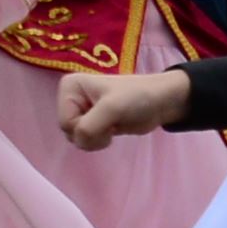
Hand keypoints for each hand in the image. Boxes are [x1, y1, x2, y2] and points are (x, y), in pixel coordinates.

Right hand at [63, 66, 194, 147]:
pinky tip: (113, 130)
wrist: (161, 102)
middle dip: (92, 134)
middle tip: (111, 122)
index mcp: (69, 86)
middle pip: (69, 132)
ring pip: (77, 139)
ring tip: (113, 125)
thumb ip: (89, 126)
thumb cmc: (137, 98)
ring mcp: (81, 111)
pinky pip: (86, 141)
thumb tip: (79, 140)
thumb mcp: (112, 108)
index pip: (65, 122)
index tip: (106, 116)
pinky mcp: (92, 123)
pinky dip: (99, 141)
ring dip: (96, 139)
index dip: (85, 126)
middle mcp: (71, 98)